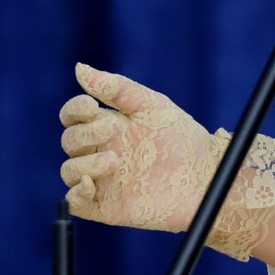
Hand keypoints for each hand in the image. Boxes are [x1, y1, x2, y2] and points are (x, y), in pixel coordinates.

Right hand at [58, 63, 274, 256]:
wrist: (205, 176)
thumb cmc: (181, 138)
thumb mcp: (151, 106)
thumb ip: (117, 88)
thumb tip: (79, 68)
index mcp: (107, 126)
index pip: (73, 116)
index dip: (74, 110)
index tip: (90, 105)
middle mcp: (99, 151)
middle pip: (70, 140)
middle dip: (85, 133)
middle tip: (114, 131)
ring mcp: (101, 180)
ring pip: (70, 170)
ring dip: (83, 163)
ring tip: (114, 161)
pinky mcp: (105, 206)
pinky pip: (75, 202)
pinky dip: (75, 194)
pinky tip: (90, 184)